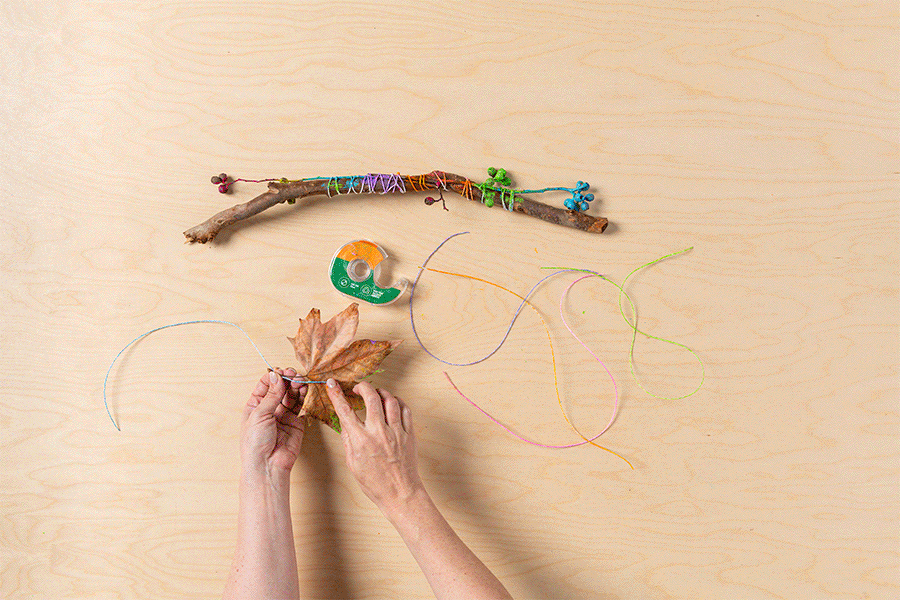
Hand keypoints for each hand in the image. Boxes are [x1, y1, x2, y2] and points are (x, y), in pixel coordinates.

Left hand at [241, 368, 307, 475]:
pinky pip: (301, 406)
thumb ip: (271, 395)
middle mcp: (270, 409)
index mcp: (255, 405)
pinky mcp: (296, 422)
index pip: (266, 385)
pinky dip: (304, 397)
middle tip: (294, 375)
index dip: (274, 376)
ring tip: (301, 381)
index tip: (282, 371)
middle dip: (288, 380)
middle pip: (280, 388)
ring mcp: (283, 415)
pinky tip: (305, 390)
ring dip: (296, 387)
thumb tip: (276, 376)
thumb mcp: (259, 414)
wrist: (267, 465)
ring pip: (292, 395)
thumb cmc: (255, 443)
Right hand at [325, 378, 422, 512]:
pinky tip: (392, 404)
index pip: (345, 410)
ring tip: (376, 394)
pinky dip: (398, 402)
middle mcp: (378, 432)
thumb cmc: (375, 483)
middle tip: (359, 388)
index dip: (336, 394)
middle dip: (363, 387)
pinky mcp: (409, 434)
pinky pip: (405, 410)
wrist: (400, 494)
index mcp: (361, 440)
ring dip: (381, 392)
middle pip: (371, 397)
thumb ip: (348, 440)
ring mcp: (396, 432)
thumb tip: (344, 423)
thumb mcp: (353, 464)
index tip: (332, 384)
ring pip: (390, 400)